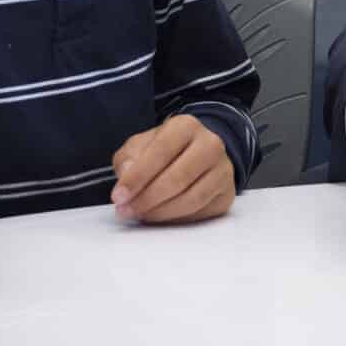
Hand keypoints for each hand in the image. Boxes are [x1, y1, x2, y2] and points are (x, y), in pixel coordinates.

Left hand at [110, 115, 236, 223]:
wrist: (197, 154)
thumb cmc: (163, 151)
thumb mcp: (140, 146)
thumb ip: (128, 159)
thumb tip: (128, 177)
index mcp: (186, 126)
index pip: (161, 151)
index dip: (138, 176)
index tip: (118, 196)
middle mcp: (211, 144)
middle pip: (178, 178)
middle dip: (147, 199)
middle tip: (126, 210)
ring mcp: (223, 170)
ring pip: (191, 199)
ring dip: (160, 213)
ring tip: (140, 215)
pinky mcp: (227, 194)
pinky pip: (200, 213)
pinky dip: (176, 219)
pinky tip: (160, 216)